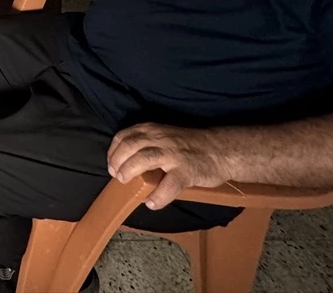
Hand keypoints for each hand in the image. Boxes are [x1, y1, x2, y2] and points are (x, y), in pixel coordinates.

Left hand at [107, 123, 227, 210]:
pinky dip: (158, 195)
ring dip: (130, 170)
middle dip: (118, 161)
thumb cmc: (189, 145)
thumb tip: (124, 160)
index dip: (113, 151)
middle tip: (116, 175)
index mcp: (152, 129)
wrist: (220, 150)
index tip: (111, 164)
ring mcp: (174, 154)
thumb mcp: (164, 135)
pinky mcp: (187, 171)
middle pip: (130, 146)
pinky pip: (170, 184)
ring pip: (145, 159)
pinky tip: (151, 203)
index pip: (124, 136)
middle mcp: (160, 138)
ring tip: (124, 182)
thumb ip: (147, 142)